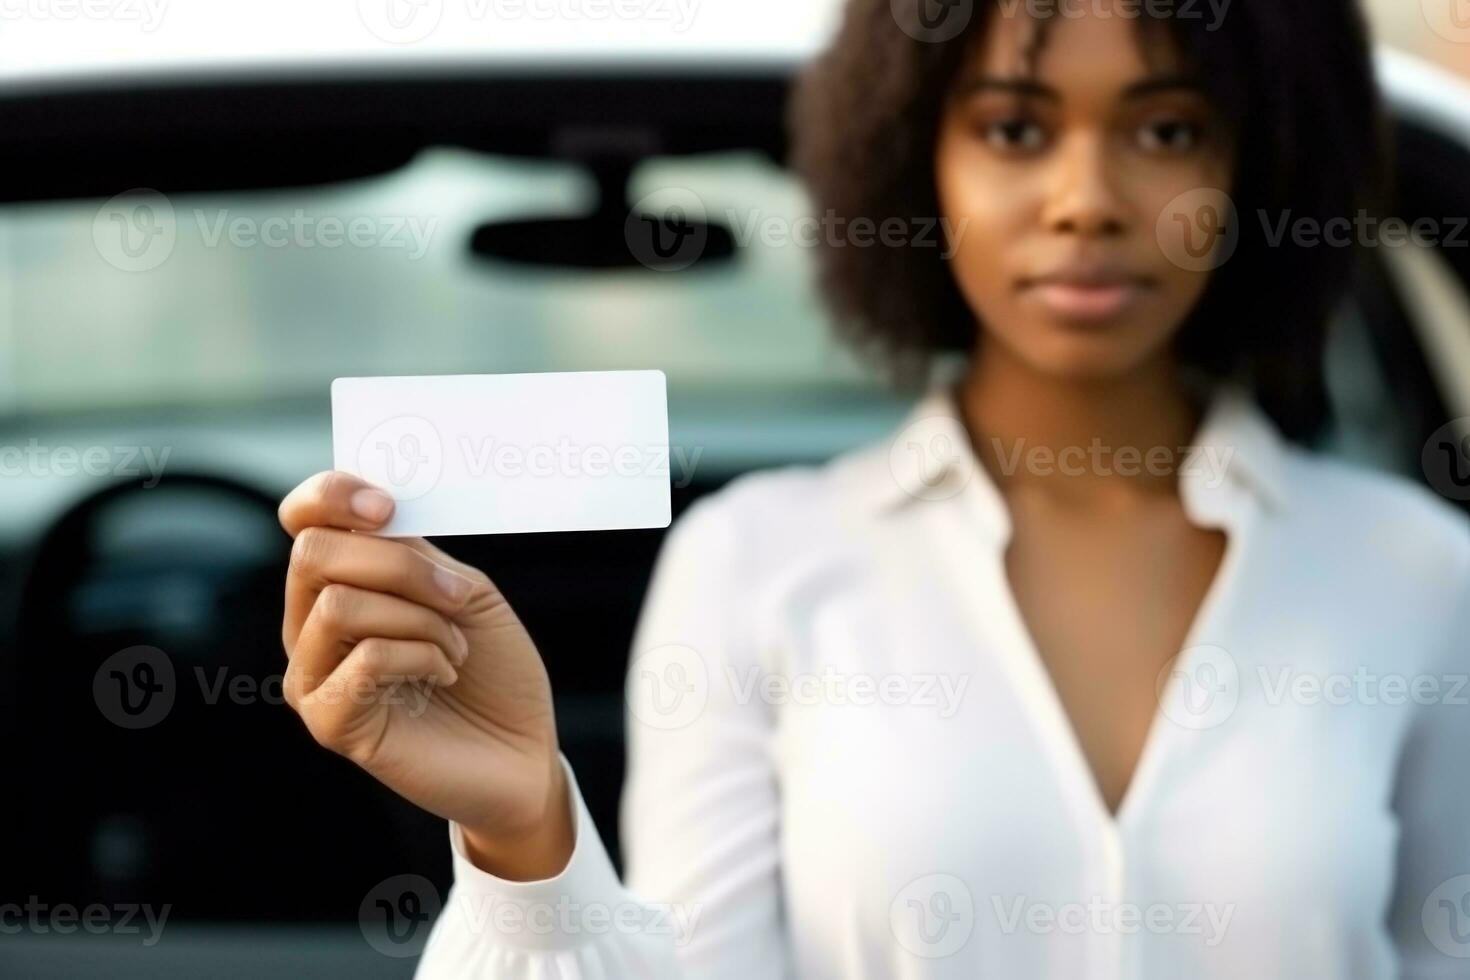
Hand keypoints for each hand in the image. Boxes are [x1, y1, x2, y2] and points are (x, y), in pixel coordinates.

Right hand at [279, 471, 572, 878]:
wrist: (523, 751)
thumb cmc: (494, 669)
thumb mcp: (462, 592)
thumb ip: (413, 552)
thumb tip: (371, 512)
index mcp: (341, 582)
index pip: (301, 519)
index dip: (331, 495)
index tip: (388, 507)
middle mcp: (310, 625)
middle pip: (315, 554)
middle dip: (401, 565)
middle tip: (457, 597)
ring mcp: (314, 675)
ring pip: (339, 605)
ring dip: (419, 618)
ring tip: (455, 648)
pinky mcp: (330, 723)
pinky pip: (363, 659)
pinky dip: (420, 655)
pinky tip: (444, 673)